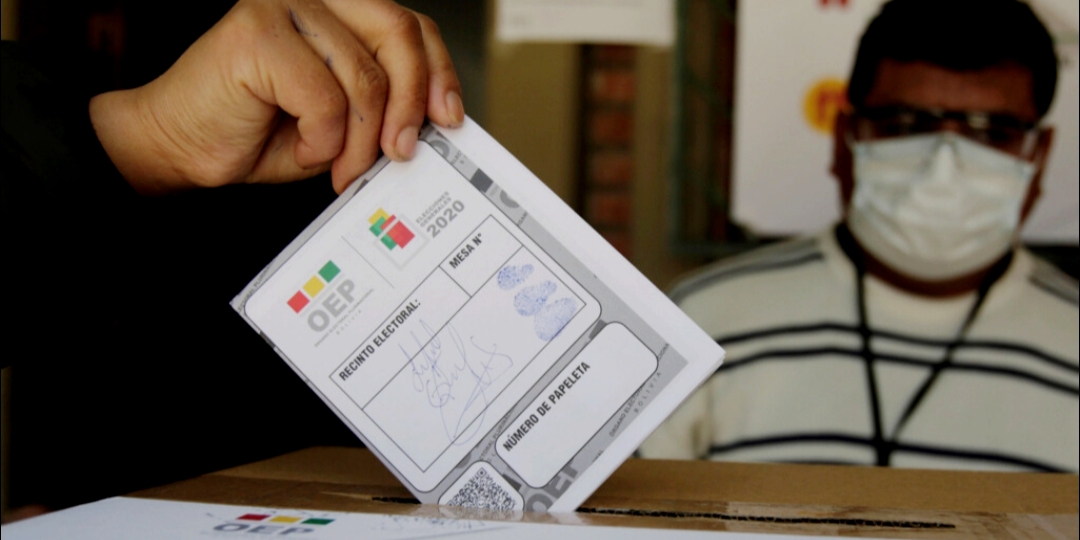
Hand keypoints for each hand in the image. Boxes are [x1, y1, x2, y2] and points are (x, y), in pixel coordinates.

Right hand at [89, 0, 463, 194]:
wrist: (179, 146)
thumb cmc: (256, 132)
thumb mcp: (342, 121)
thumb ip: (383, 106)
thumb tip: (437, 120)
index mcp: (339, 10)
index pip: (410, 26)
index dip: (439, 70)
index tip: (449, 117)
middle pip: (398, 34)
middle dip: (410, 103)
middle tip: (401, 152)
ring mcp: (283, 5)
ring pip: (365, 76)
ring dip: (360, 140)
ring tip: (339, 166)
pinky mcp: (257, 33)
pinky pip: (325, 97)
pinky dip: (322, 138)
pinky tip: (301, 146)